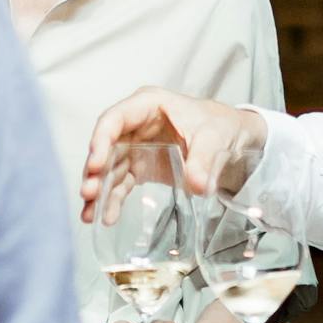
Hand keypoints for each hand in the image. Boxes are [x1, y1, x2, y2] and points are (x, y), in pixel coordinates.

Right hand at [81, 88, 267, 212]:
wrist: (233, 138)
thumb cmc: (220, 125)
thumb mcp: (214, 137)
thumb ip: (204, 159)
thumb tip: (198, 185)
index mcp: (148, 105)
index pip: (114, 119)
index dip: (100, 141)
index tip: (96, 165)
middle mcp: (135, 125)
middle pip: (105, 146)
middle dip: (95, 172)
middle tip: (88, 194)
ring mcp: (135, 146)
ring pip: (109, 168)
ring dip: (99, 191)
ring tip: (90, 215)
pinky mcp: (140, 166)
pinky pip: (121, 183)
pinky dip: (113, 200)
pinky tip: (107, 217)